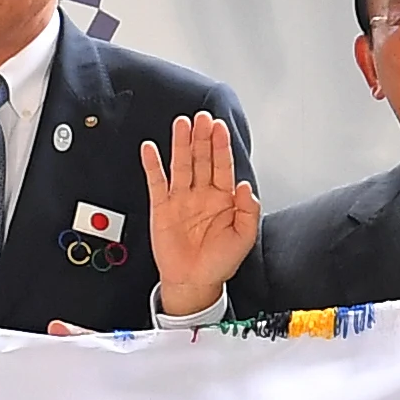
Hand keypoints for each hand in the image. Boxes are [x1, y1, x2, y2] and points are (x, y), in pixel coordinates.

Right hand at [140, 112, 256, 316]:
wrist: (194, 282)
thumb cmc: (219, 262)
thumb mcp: (245, 238)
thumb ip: (248, 210)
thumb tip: (244, 185)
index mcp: (223, 199)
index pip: (222, 165)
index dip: (221, 146)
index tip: (220, 127)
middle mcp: (202, 194)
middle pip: (201, 158)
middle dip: (202, 138)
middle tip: (202, 118)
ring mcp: (181, 199)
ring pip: (181, 164)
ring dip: (181, 144)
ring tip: (181, 124)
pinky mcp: (162, 208)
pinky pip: (156, 182)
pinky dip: (152, 165)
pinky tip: (151, 149)